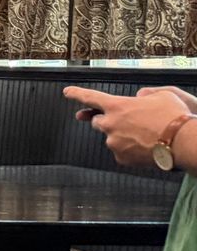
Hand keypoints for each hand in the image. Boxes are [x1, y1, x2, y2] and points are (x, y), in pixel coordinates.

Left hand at [64, 86, 191, 165]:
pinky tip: (144, 147)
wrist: (183, 142)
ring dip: (122, 136)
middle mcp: (111, 124)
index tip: (67, 92)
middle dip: (107, 121)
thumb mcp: (162, 95)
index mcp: (118, 106)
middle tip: (124, 122)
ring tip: (144, 135)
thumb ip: (145, 95)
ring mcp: (114, 143)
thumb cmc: (174, 117)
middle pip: (98, 122)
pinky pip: (120, 152)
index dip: (77, 94)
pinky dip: (129, 150)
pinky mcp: (121, 158)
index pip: (90, 97)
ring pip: (111, 138)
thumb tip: (139, 98)